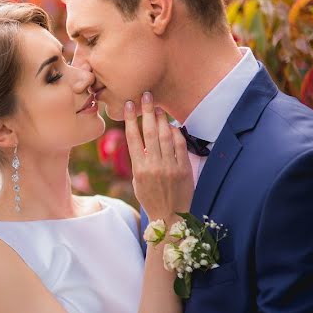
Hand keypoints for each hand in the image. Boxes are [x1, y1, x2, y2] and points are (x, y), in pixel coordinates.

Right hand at [125, 92, 193, 221]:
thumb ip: (139, 161)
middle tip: (146, 95)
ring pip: (165, 135)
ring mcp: (170, 166)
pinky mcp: (184, 168)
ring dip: (162, 119)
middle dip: (147, 111)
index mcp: (138, 169)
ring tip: (158, 107)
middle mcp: (154, 165)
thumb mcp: (138, 182)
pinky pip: (180, 145)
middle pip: (149, 132)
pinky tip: (172, 125)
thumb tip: (142, 141)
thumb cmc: (150, 198)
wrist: (170, 216)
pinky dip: (176, 133)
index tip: (128, 105)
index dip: (130, 119)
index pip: (133, 138)